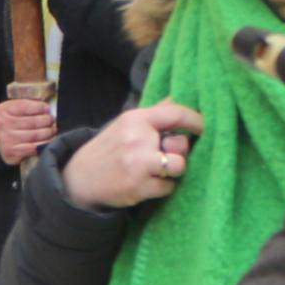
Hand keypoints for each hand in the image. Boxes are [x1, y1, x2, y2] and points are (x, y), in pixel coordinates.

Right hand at [0, 96, 57, 165]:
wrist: (5, 142)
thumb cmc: (16, 124)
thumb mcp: (18, 110)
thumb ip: (30, 105)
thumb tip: (46, 107)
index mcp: (4, 110)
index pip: (24, 106)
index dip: (39, 107)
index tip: (48, 108)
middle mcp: (2, 124)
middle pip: (32, 122)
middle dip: (46, 120)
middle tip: (52, 120)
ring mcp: (6, 139)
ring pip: (34, 135)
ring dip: (48, 132)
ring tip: (53, 130)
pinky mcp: (11, 152)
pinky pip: (33, 148)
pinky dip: (44, 144)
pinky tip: (49, 140)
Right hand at [65, 101, 199, 209]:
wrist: (81, 178)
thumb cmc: (109, 149)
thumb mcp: (126, 125)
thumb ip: (154, 114)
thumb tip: (179, 97)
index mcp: (135, 119)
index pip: (176, 113)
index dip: (196, 120)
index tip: (204, 126)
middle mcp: (137, 139)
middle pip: (182, 144)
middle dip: (179, 152)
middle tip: (163, 155)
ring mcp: (138, 164)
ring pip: (179, 166)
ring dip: (173, 171)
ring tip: (157, 171)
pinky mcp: (140, 187)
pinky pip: (169, 187)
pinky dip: (162, 187)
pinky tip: (146, 183)